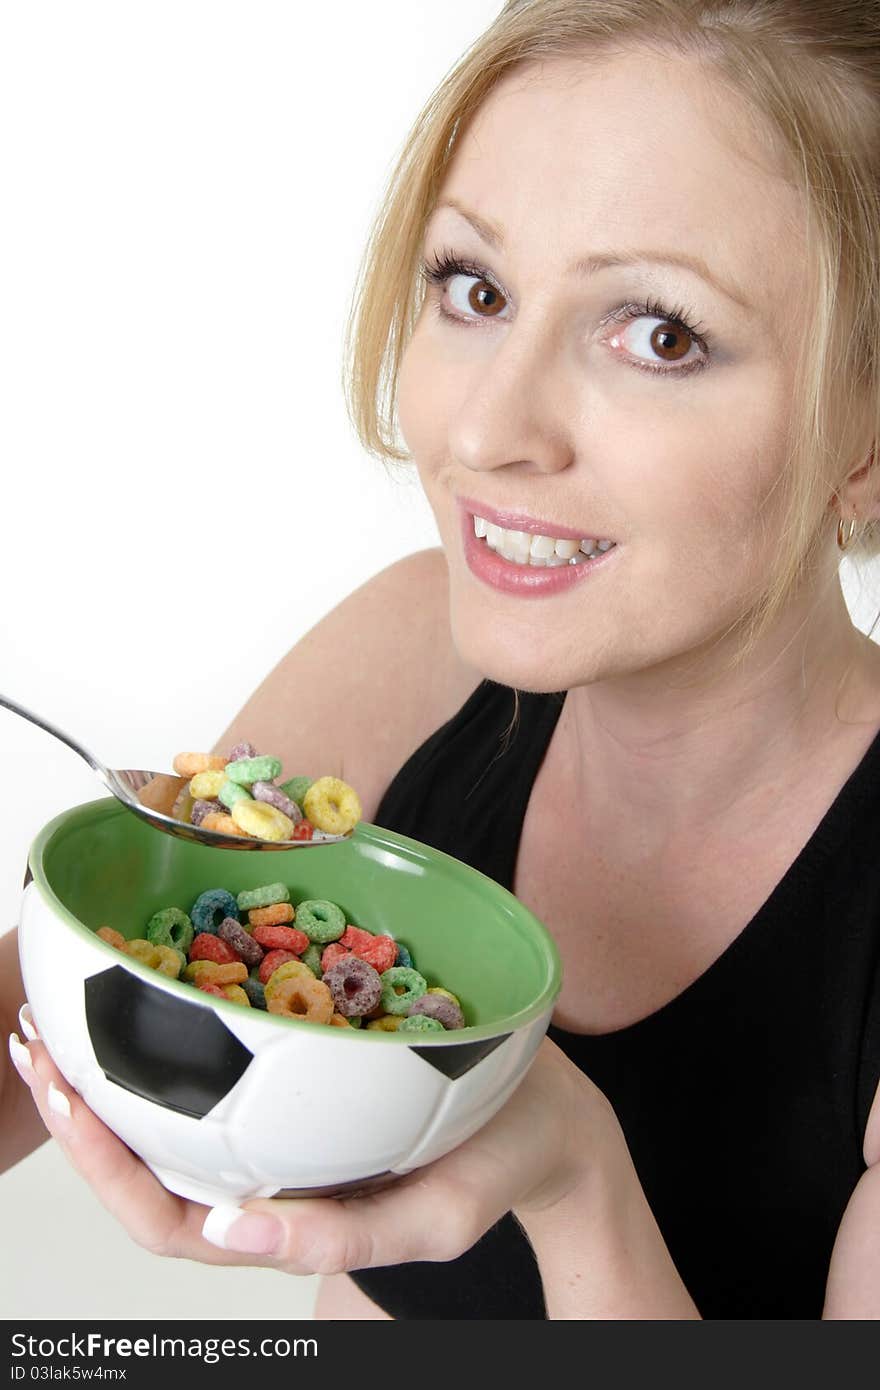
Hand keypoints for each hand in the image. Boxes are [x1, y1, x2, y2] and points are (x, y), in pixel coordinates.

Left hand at [8, 1012, 614, 1274]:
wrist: (545, 1113)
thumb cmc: (494, 1166)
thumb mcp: (438, 1218)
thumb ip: (343, 1234)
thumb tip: (232, 1224)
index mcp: (283, 1215)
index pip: (164, 1217)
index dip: (101, 1167)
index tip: (67, 1096)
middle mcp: (268, 1169)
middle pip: (147, 1161)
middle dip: (81, 1105)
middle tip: (36, 1035)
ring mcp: (283, 1125)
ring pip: (178, 1108)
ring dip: (116, 1058)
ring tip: (67, 1001)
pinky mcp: (304, 1077)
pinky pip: (229, 1057)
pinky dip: (183, 1019)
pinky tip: (161, 972)